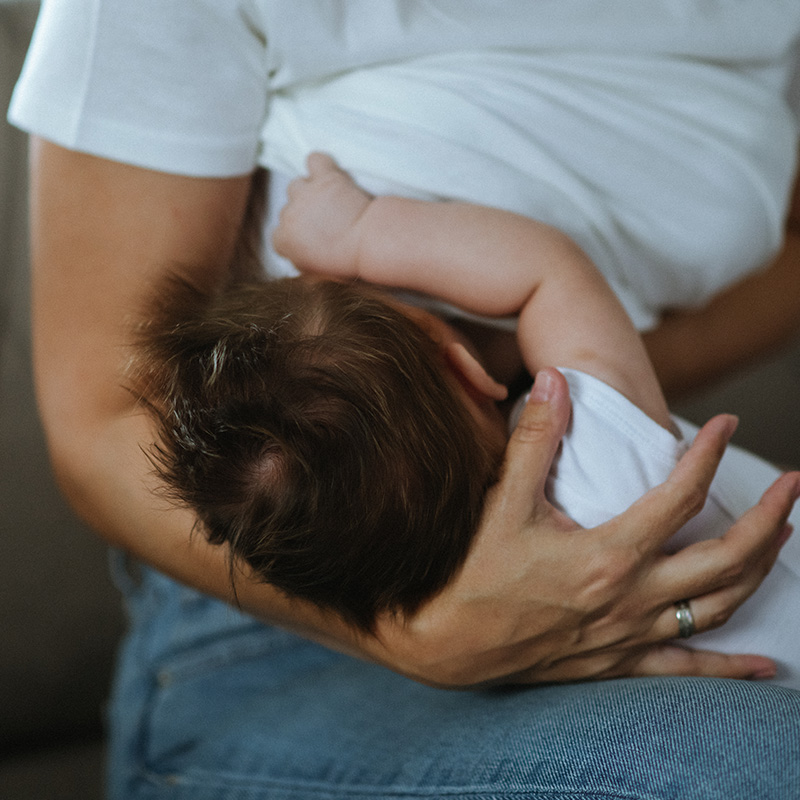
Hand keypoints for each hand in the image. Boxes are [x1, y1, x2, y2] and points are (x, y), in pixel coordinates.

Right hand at [272, 152, 372, 275]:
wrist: (367, 243)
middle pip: (289, 209)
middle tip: (326, 222)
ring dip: (310, 191)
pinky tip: (330, 173)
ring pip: (297, 185)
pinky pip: (315, 160)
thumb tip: (302, 256)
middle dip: (305, 215)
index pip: (279, 235)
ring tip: (329, 200)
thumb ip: (302, 261)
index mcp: (283, 241)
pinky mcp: (326, 178)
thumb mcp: (317, 273)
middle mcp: (288, 215)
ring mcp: (305, 194)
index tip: (310, 238)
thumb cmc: (346, 263)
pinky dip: (320, 165)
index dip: (295, 235)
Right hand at [366, 368, 798, 687]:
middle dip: (768, 519)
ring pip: (719, 607)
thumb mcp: (502, 502)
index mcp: (608, 554)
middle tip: (795, 487)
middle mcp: (631, 597)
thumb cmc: (472, 572)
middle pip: (724, 558)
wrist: (447, 642)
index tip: (722, 424)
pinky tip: (763, 668)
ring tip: (785, 538)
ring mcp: (630, 634)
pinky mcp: (618, 662)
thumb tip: (554, 381)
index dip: (706, 454)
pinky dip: (728, 668)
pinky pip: (686, 669)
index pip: (680, 496)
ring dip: (760, 571)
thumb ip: (534, 440)